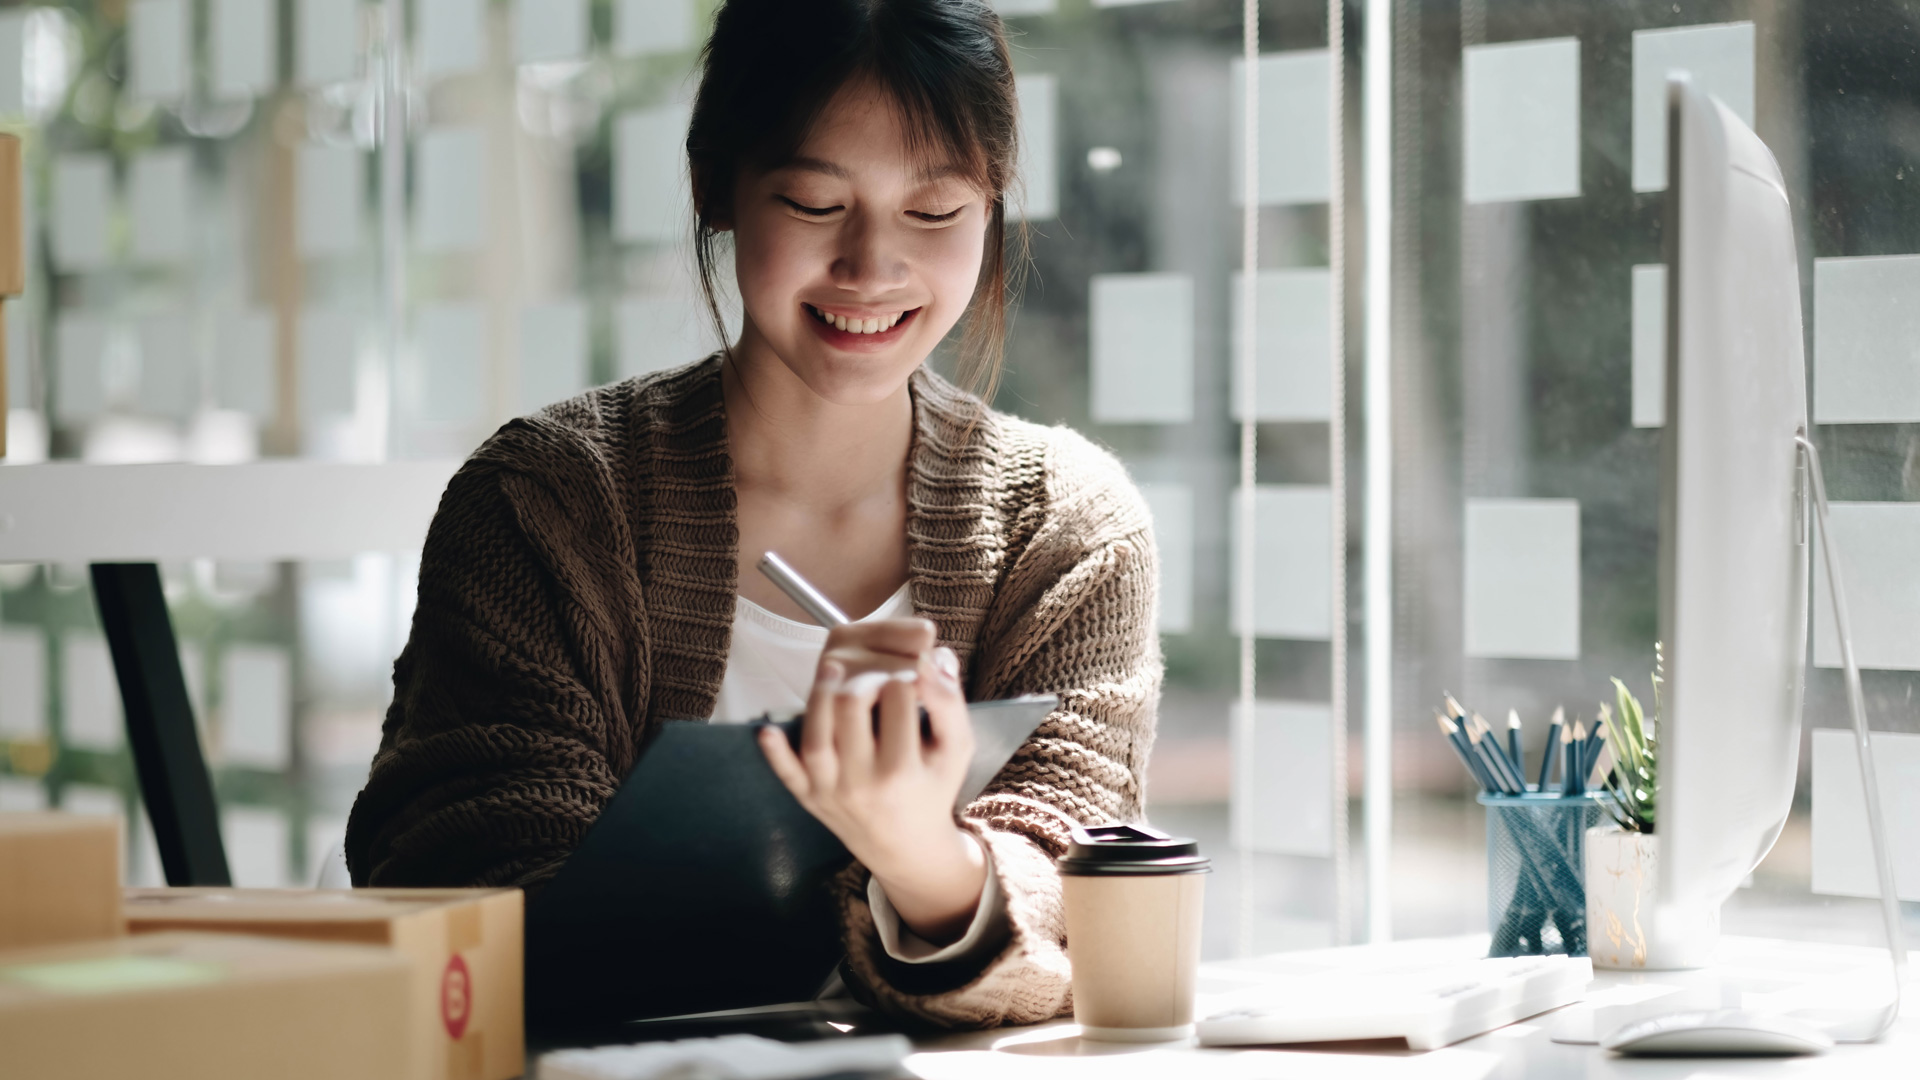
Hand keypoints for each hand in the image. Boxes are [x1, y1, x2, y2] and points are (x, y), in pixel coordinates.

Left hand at [759, 620, 984, 944]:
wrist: (907, 845)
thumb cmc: (933, 787)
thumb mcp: (956, 748)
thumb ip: (949, 701)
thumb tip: (933, 656)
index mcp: (903, 769)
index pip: (897, 695)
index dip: (905, 673)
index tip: (910, 673)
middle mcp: (863, 783)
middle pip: (851, 706)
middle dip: (865, 677)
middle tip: (877, 673)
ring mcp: (830, 791)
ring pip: (815, 734)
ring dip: (820, 694)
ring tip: (835, 669)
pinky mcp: (809, 797)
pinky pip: (786, 773)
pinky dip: (775, 751)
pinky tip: (769, 728)